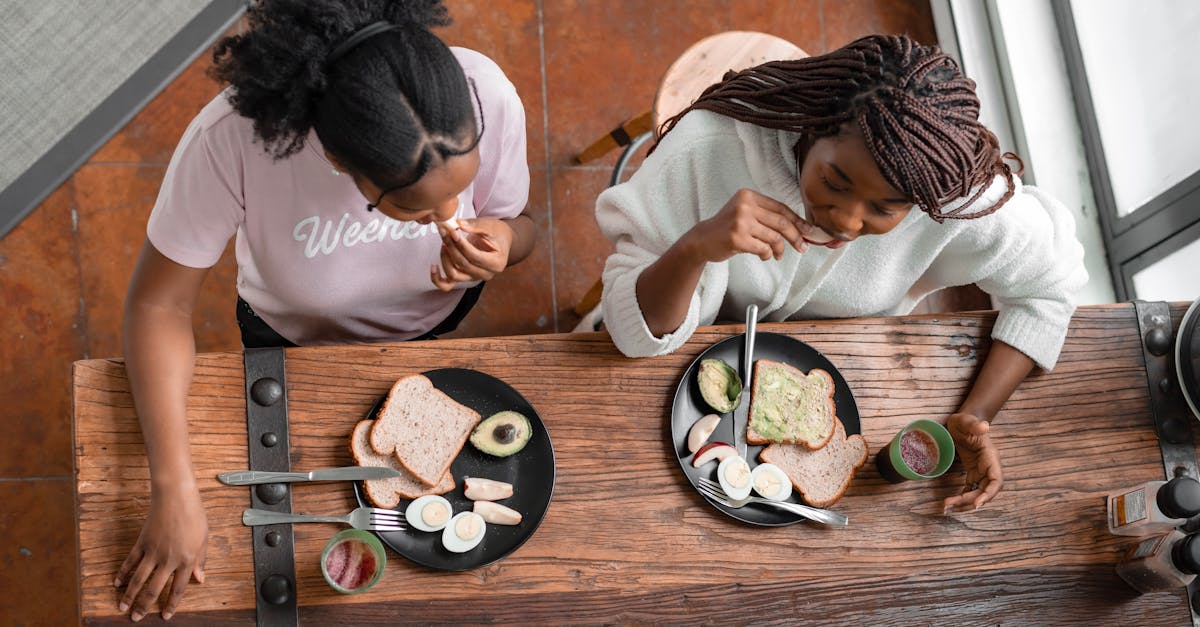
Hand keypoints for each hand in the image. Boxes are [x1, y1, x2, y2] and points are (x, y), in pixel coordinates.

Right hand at [115, 485, 207, 621]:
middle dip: (144, 606)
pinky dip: (123, 573)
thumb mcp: (203, 539)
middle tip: (136, 618)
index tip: (165, 616)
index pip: (178, 589)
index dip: (171, 604)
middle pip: (154, 589)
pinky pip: (130, 562)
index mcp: (187, 560)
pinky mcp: (142, 543)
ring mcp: (153, 552)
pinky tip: (117, 583)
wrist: (176, 497)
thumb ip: (200, 561)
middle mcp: (169, 560)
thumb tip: (200, 579)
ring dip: (129, 596)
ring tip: (122, 607)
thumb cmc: (194, 516)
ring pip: (138, 579)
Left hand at [431, 218, 512, 290]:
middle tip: (444, 232)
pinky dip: (437, 279)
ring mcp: (474, 278)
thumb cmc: (497, 232)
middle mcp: (486, 274)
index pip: (475, 257)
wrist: (500, 240)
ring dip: (445, 258)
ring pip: (454, 275)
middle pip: (463, 265)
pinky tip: (433, 266)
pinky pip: (447, 285)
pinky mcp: (464, 278)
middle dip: (451, 247)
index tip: (452, 232)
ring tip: (444, 242)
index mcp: (496, 263)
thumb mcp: (490, 225)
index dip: (461, 245)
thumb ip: (475, 225)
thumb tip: (458, 224)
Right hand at [683, 189, 809, 262]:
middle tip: (803, 247)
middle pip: (781, 222)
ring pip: (774, 237)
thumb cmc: (726, 228)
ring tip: (778, 255)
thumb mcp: (744, 213)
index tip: (808, 230)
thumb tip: (797, 227)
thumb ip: (766, 216)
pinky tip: (764, 256)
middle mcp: (745, 205)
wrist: (701, 240)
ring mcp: (740, 221)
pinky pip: (763, 248)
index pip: (780, 207)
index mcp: (748, 195)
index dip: (797, 220)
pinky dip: (767, 254)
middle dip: (796, 236)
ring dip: (780, 249)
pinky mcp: (737, 238)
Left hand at [942, 413, 1002, 512]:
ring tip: (947, 507)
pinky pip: (970, 489)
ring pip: (977, 493)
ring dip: (964, 502)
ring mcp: (981, 471)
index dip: (989, 494)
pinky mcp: (973, 473)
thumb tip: (984, 426)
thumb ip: (974, 424)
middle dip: (970, 501)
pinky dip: (962, 498)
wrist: (960, 422)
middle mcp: (988, 467)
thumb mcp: (967, 421)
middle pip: (985, 491)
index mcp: (991, 457)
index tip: (977, 504)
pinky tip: (951, 503)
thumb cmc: (965, 421)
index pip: (996, 481)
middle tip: (952, 505)